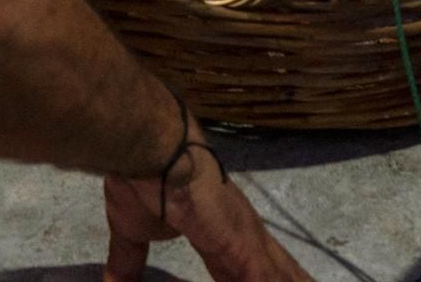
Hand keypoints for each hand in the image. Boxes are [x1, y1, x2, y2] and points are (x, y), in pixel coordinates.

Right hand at [102, 129, 310, 281]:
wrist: (153, 150)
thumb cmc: (144, 182)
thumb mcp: (132, 232)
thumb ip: (127, 262)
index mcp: (217, 228)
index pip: (241, 265)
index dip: (250, 278)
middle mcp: (240, 232)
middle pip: (274, 267)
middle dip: (289, 279)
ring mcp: (246, 237)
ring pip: (278, 272)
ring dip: (293, 281)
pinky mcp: (242, 244)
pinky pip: (264, 277)